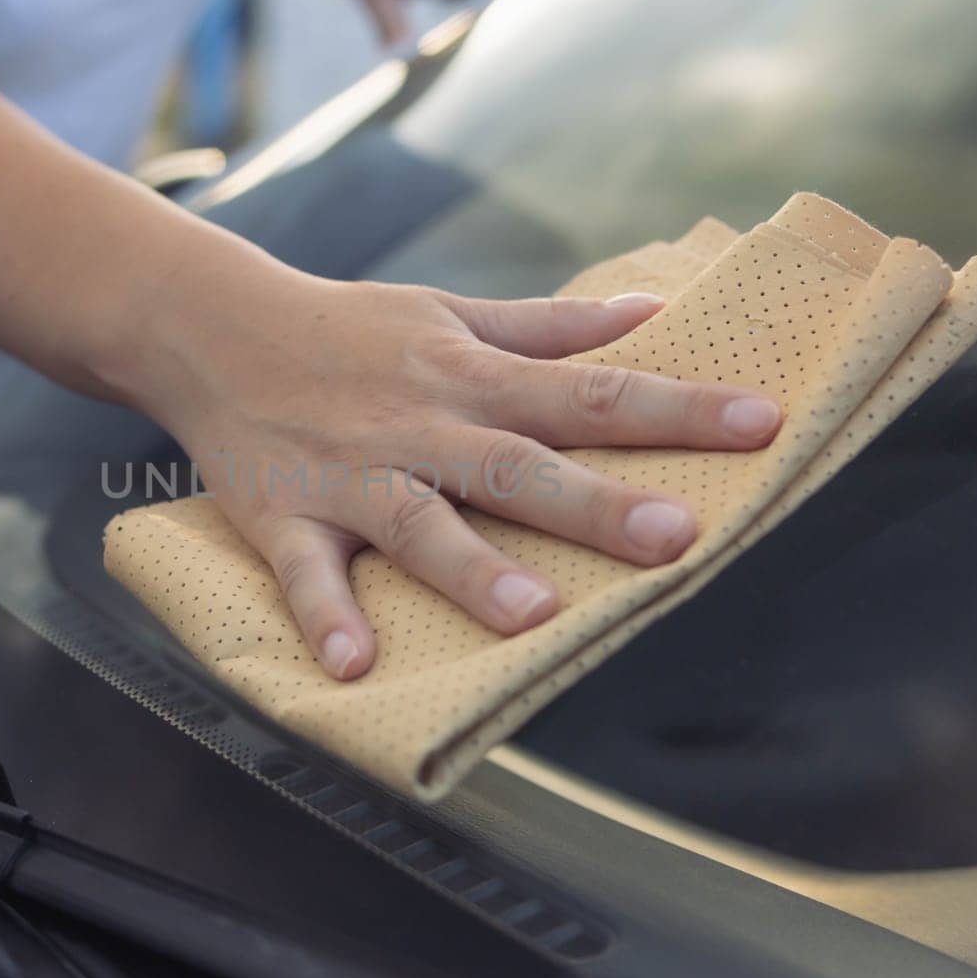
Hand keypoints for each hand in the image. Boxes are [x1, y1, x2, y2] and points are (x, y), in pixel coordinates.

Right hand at [115, 271, 782, 681]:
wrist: (214, 326)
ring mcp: (350, 474)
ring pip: (418, 522)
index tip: (762, 424)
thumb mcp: (449, 313)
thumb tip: (653, 314)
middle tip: (674, 537)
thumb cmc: (346, 327)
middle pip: (516, 465)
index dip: (677, 410)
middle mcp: (419, 426)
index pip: (589, 392)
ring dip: (471, 568)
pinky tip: (354, 664)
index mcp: (469, 376)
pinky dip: (326, 615)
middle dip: (594, 504)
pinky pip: (305, 572)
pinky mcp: (284, 515)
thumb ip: (550, 327)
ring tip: (531, 614)